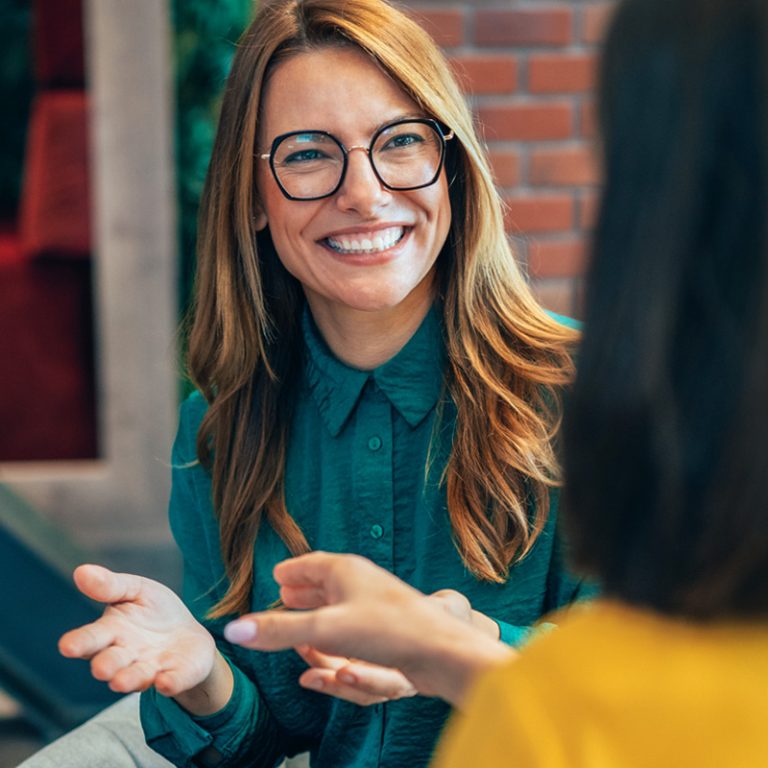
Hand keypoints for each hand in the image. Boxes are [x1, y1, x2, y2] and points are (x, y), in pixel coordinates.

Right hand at [59, 564, 230, 713]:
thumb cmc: (153, 611)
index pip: (90, 639)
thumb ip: (111, 585)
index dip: (79, 643)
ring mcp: (150, 669)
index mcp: (111, 633)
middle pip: (111, 662)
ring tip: (121, 681)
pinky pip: (172, 681)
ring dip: (130, 679)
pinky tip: (165, 682)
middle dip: (105, 665)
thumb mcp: (136, 590)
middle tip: (100, 668)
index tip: (67, 646)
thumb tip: (81, 570)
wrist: (187, 633)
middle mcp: (126, 656)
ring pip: (136, 677)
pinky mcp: (176, 676)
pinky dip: (169, 682)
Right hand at [224, 553, 512, 706]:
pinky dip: (336, 630)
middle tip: (284, 594)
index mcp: (345, 570)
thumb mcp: (325, 629)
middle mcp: (361, 582)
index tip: (276, 575)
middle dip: (303, 591)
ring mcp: (376, 604)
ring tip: (302, 623)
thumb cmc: (387, 630)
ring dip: (319, 613)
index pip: (310, 563)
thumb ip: (279, 630)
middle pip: (325, 582)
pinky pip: (354, 624)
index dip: (291, 571)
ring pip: (340, 605)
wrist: (441, 651)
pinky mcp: (388, 628)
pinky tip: (330, 645)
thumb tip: (233, 630)